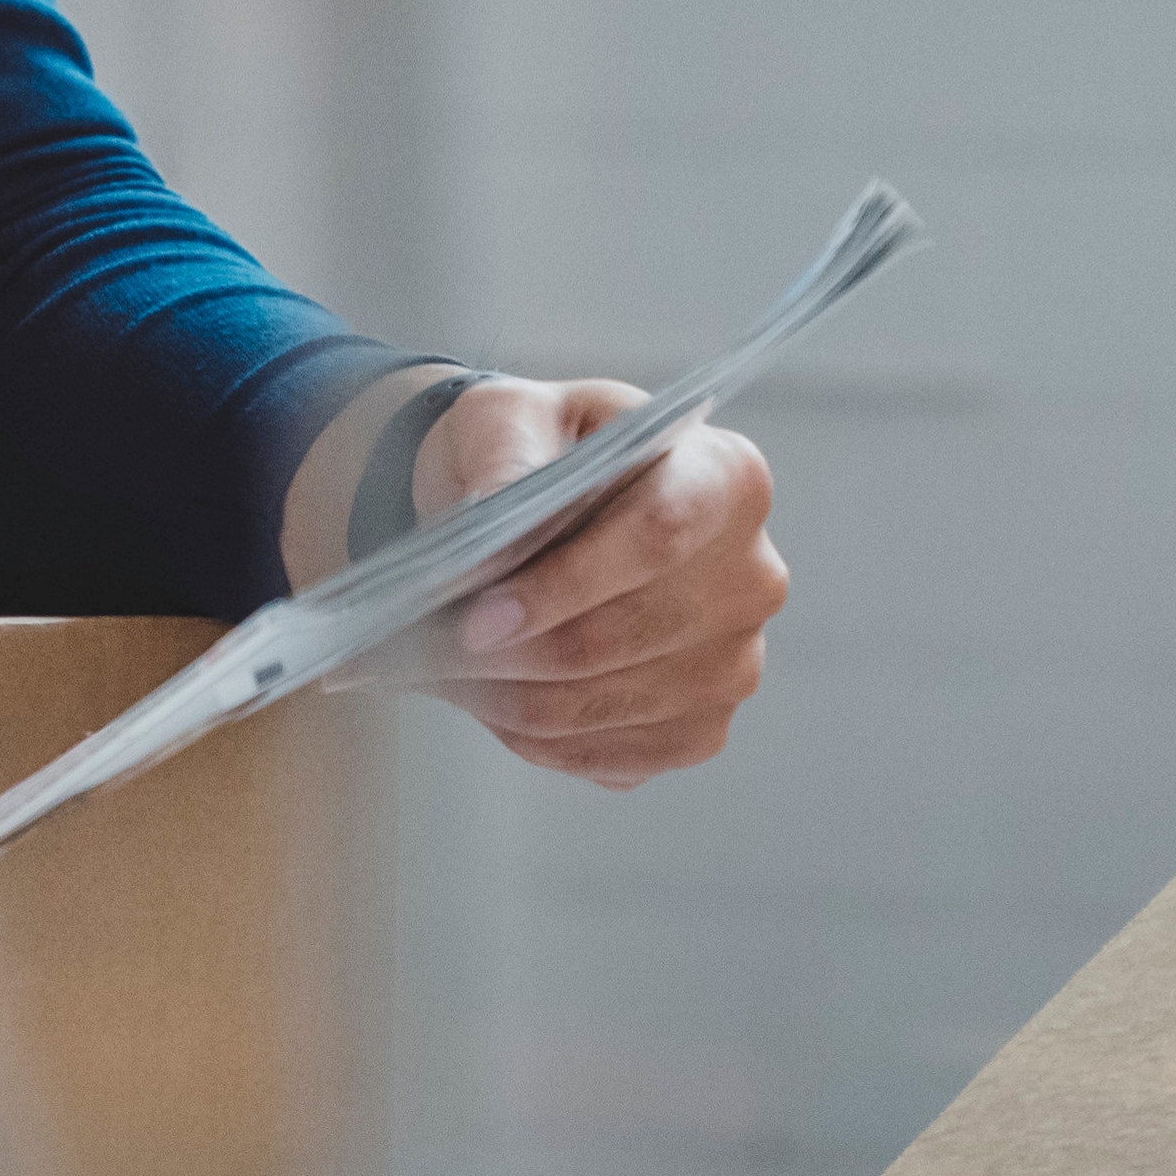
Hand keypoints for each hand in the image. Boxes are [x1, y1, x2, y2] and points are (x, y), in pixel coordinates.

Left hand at [330, 373, 786, 787]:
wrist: (539, 507)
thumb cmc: (534, 450)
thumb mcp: (510, 417)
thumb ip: (506, 457)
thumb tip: (492, 516)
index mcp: (726, 478)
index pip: (660, 536)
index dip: (566, 584)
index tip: (478, 616)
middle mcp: (751, 576)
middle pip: (627, 635)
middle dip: (514, 653)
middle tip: (423, 650)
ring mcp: (734, 661)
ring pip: (607, 704)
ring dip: (507, 698)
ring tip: (436, 669)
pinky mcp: (701, 727)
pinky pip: (611, 757)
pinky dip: (534, 738)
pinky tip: (486, 698)